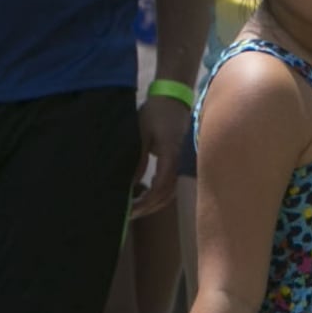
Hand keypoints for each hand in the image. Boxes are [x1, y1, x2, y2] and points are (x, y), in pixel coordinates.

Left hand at [132, 96, 184, 218]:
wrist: (173, 99)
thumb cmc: (155, 113)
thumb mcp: (141, 134)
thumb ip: (138, 159)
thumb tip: (130, 184)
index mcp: (170, 156)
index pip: (160, 187)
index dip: (146, 202)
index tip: (130, 209)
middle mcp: (179, 163)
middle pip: (167, 195)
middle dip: (148, 207)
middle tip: (129, 213)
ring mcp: (181, 163)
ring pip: (170, 191)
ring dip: (154, 202)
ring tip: (136, 206)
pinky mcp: (179, 161)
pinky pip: (171, 183)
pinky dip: (159, 192)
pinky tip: (146, 190)